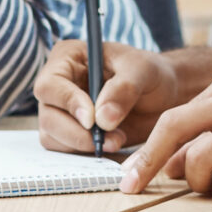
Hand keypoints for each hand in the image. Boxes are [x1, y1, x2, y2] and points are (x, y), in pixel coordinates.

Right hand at [31, 40, 183, 154]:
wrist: (164, 96)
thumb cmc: (151, 74)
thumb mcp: (143, 71)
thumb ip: (124, 89)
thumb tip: (101, 118)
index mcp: (67, 58)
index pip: (50, 85)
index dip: (68, 104)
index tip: (93, 120)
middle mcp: (58, 85)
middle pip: (48, 116)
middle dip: (77, 133)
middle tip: (111, 139)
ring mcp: (61, 111)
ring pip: (53, 137)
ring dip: (84, 146)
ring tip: (118, 139)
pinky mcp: (70, 133)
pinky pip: (66, 150)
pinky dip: (87, 154)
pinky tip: (112, 145)